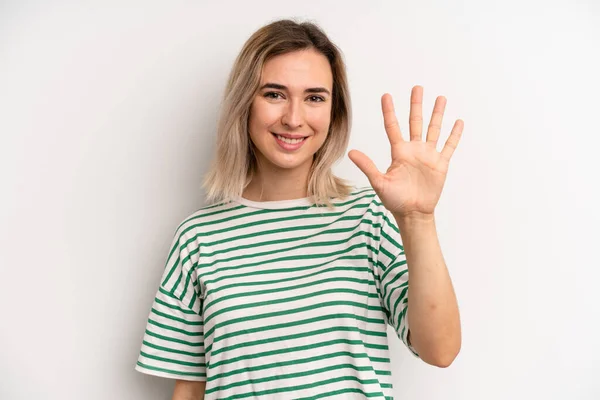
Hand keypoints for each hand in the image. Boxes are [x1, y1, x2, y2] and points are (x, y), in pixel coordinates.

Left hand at [348, 85, 463, 218]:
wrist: (413, 214)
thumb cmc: (394, 200)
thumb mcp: (379, 182)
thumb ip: (367, 166)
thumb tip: (351, 152)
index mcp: (399, 152)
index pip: (393, 126)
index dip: (389, 111)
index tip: (386, 95)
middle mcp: (414, 150)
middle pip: (415, 122)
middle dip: (416, 105)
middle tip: (417, 87)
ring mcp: (428, 156)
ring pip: (434, 129)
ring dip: (437, 114)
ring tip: (440, 98)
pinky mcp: (440, 164)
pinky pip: (448, 146)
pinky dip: (454, 135)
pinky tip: (458, 122)